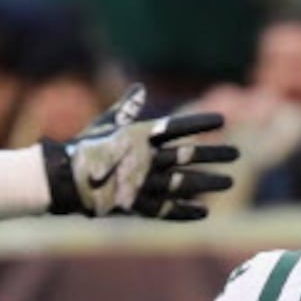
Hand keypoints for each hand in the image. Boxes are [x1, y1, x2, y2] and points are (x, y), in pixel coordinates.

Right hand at [42, 86, 238, 222]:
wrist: (64, 179)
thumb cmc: (85, 148)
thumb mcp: (105, 124)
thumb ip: (126, 109)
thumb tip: (139, 88)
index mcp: (139, 135)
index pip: (177, 126)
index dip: (200, 123)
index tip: (222, 121)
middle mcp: (146, 159)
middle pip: (188, 156)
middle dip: (214, 154)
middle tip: (236, 154)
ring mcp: (143, 183)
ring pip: (184, 183)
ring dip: (208, 183)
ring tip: (228, 182)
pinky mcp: (137, 205)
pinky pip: (167, 210)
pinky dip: (185, 212)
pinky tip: (203, 212)